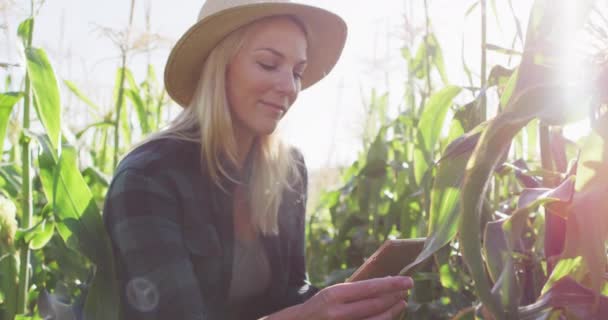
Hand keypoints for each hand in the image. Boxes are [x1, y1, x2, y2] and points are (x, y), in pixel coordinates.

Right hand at [295, 276, 412, 319]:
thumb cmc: (318, 308)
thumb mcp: (331, 294)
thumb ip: (353, 292)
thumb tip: (383, 285)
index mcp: (334, 295)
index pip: (370, 288)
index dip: (391, 284)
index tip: (407, 280)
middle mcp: (338, 312)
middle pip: (375, 304)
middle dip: (394, 296)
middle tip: (406, 289)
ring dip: (392, 311)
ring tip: (401, 303)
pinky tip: (388, 316)